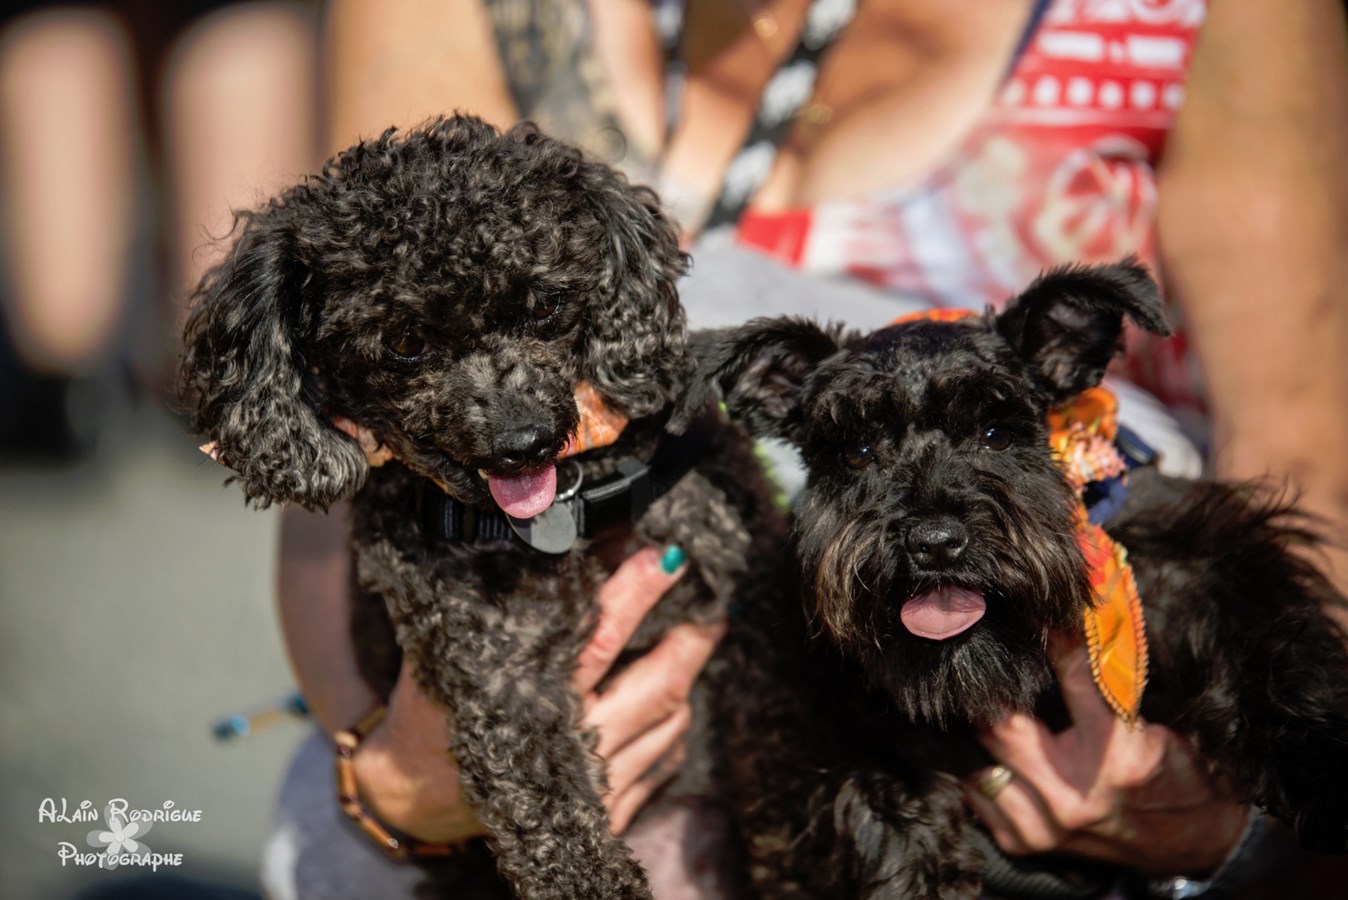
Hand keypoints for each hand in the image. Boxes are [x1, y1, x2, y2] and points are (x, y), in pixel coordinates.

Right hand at [352, 545, 720, 840]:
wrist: (421, 798)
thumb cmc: (438, 711)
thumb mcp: (461, 648)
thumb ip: (514, 604)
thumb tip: (578, 545)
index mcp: (531, 697)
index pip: (602, 635)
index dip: (640, 591)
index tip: (669, 555)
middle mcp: (573, 746)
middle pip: (659, 683)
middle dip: (694, 635)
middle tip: (715, 598)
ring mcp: (596, 788)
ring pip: (670, 720)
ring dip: (687, 675)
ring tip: (695, 636)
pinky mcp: (607, 815)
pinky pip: (664, 761)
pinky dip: (673, 724)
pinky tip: (670, 696)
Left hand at [964, 632, 1248, 875]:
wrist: (1195, 844)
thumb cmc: (1177, 773)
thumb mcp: (1156, 722)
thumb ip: (1109, 683)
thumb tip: (1063, 626)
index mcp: (1118, 756)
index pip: (1073, 677)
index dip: (1055, 639)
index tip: (1040, 615)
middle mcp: (1075, 794)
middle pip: (1002, 723)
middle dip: (994, 689)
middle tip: (986, 663)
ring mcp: (1046, 825)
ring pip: (978, 760)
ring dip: (979, 732)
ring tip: (979, 705)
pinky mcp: (1025, 843)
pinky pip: (977, 794)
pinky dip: (978, 767)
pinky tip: (985, 747)